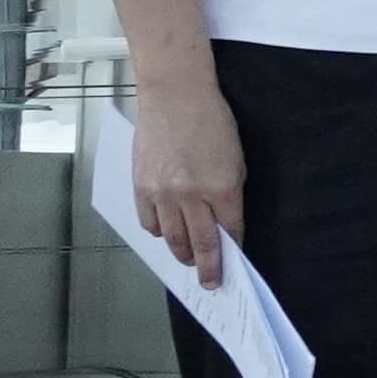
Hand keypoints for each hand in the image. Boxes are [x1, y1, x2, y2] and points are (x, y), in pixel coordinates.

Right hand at [128, 70, 244, 271]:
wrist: (174, 96)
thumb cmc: (210, 121)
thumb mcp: (235, 157)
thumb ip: (229, 193)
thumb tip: (225, 223)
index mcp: (222, 187)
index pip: (230, 230)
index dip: (232, 249)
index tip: (232, 264)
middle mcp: (191, 195)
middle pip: (200, 244)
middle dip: (207, 267)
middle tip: (210, 282)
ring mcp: (163, 193)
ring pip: (172, 238)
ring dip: (181, 253)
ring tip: (187, 260)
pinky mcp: (141, 187)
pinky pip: (149, 223)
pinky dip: (158, 232)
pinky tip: (165, 232)